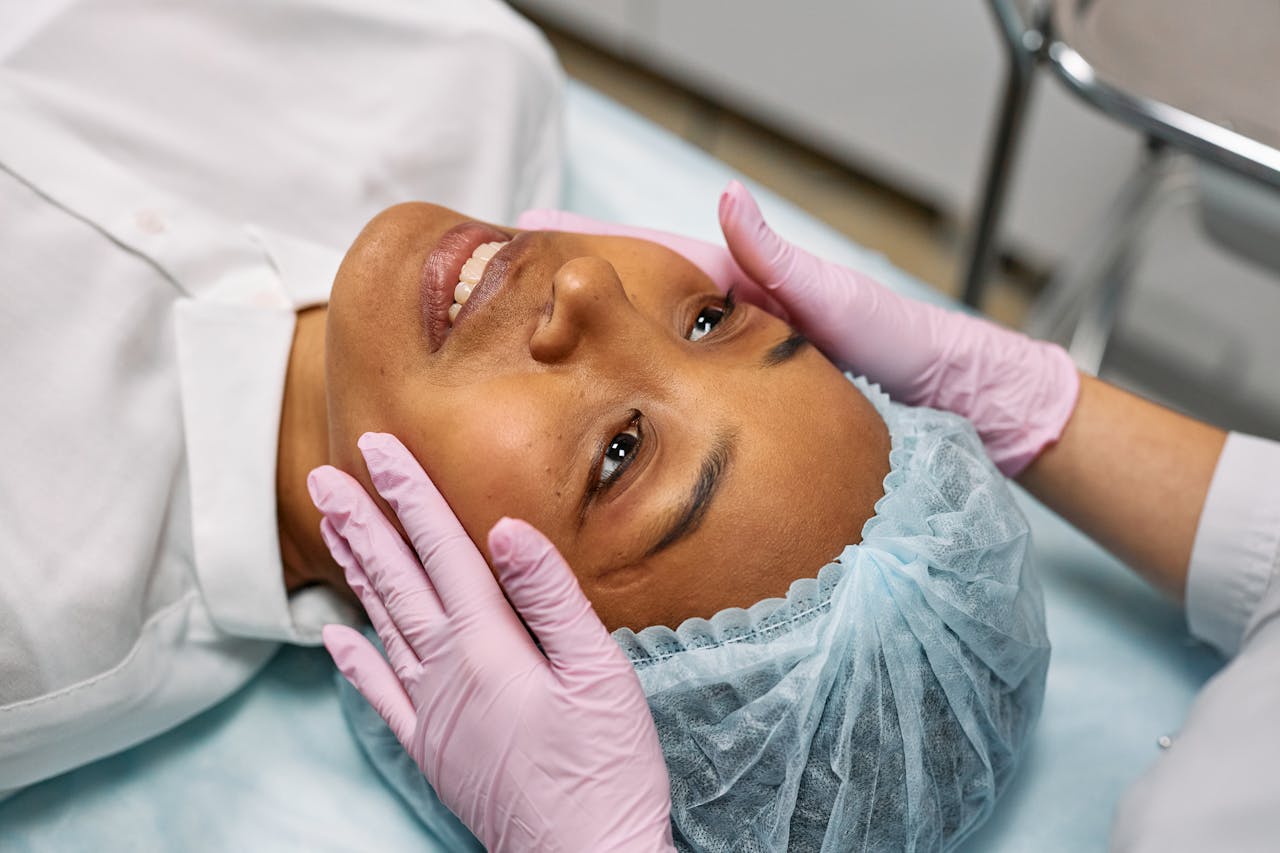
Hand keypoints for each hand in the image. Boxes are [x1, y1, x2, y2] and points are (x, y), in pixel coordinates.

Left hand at [308, 433, 673, 852]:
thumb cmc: (604, 766)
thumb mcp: (598, 671)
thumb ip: (549, 596)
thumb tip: (506, 529)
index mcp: (487, 645)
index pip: (441, 550)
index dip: (410, 495)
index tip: (378, 448)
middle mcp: (446, 673)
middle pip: (398, 581)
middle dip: (363, 523)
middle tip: (325, 477)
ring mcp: (432, 714)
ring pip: (383, 626)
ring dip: (356, 574)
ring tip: (332, 530)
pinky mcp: (432, 750)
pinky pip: (379, 697)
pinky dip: (354, 663)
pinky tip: (335, 637)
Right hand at [519, 183, 1078, 475]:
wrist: (962, 409)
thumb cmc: (912, 351)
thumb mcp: (842, 304)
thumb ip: (782, 264)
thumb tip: (724, 199)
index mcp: (748, 290)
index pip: (650, 260)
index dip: (587, 247)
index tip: (522, 234)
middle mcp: (731, 329)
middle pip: (634, 309)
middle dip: (568, 298)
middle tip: (495, 301)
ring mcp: (733, 374)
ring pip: (647, 358)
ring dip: (589, 352)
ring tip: (521, 353)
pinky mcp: (744, 416)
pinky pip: (675, 403)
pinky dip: (631, 401)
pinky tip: (596, 415)